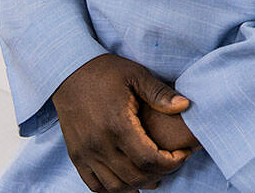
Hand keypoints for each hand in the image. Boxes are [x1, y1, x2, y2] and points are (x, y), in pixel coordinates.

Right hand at [51, 53, 194, 191]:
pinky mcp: (76, 156)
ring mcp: (85, 153)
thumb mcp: (137, 75)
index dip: (171, 163)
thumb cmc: (106, 72)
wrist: (69, 72)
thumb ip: (160, 94)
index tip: (183, 154)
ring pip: (115, 186)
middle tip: (173, 163)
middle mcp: (100, 144)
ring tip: (155, 175)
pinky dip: (113, 189)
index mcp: (118, 125)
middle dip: (160, 174)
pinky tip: (129, 182)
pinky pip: (94, 185)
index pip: (149, 159)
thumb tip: (185, 105)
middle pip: (135, 177)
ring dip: (138, 185)